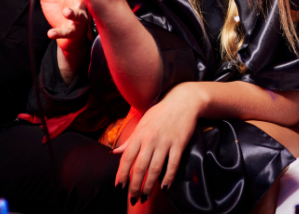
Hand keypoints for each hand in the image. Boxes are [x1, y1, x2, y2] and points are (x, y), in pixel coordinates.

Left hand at [35, 0, 89, 56]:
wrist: (67, 35)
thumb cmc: (60, 12)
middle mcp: (81, 5)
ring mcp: (79, 19)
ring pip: (79, 16)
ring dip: (73, 14)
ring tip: (66, 12)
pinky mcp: (74, 31)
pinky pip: (67, 32)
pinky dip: (59, 32)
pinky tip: (51, 33)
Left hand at [113, 83, 203, 202]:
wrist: (183, 101)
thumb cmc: (161, 112)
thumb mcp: (143, 123)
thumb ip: (130, 140)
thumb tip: (115, 153)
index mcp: (140, 134)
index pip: (127, 158)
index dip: (122, 174)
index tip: (119, 186)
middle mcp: (150, 139)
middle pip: (140, 167)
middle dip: (134, 186)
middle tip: (132, 198)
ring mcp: (165, 142)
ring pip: (155, 169)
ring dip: (149, 185)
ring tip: (145, 196)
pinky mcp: (179, 144)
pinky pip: (173, 164)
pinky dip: (168, 178)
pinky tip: (164, 187)